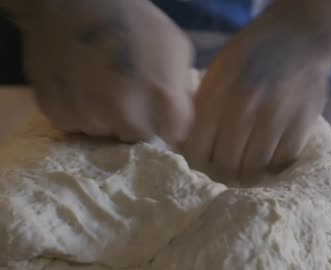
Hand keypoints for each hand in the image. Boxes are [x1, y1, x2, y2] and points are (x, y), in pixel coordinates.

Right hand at [21, 0, 192, 142]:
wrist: (76, 3)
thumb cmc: (135, 21)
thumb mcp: (177, 48)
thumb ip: (181, 87)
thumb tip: (176, 114)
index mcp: (165, 103)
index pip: (174, 135)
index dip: (167, 122)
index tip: (159, 109)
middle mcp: (129, 119)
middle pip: (138, 137)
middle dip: (137, 121)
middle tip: (127, 94)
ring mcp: (93, 119)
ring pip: (105, 132)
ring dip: (106, 117)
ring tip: (100, 85)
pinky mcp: (60, 116)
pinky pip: (76, 124)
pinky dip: (79, 111)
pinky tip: (80, 86)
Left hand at [182, 12, 330, 177]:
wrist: (299, 35)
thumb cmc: (252, 53)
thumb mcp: (218, 71)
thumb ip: (202, 105)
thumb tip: (186, 143)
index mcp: (218, 93)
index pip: (197, 149)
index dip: (196, 161)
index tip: (202, 161)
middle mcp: (245, 106)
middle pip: (226, 164)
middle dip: (222, 171)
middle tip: (225, 168)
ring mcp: (276, 116)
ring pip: (254, 168)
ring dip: (248, 173)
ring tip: (246, 167)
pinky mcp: (303, 123)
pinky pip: (282, 162)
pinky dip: (273, 167)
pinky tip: (268, 158)